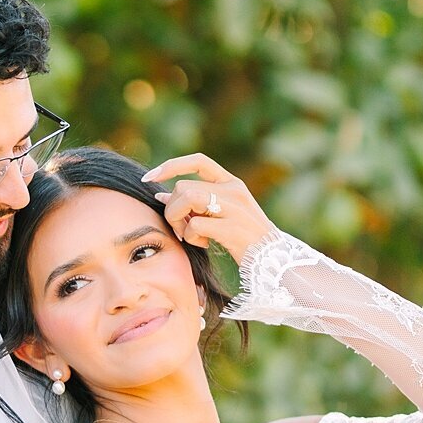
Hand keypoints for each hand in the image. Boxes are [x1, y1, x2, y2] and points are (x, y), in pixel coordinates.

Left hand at [142, 151, 276, 263]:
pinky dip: (191, 237)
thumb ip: (195, 204)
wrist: (274, 261)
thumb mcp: (221, 215)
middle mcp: (234, 190)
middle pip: (184, 186)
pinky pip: (195, 225)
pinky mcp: (232, 228)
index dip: (171, 165)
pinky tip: (205, 244)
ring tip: (189, 235)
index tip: (148, 178)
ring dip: (178, 220)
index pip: (198, 161)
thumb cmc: (242, 240)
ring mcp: (235, 208)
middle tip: (181, 229)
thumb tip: (160, 195)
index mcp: (232, 183)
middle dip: (173, 209)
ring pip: (186, 198)